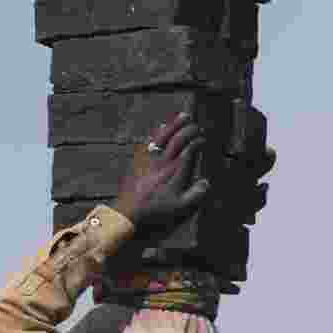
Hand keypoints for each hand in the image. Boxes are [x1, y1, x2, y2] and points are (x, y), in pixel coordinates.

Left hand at [112, 112, 210, 235]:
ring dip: (174, 125)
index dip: (197, 143)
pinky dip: (157, 133)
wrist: (127, 216)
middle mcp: (162, 164)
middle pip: (178, 141)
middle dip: (189, 131)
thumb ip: (196, 195)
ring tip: (184, 116)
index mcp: (175, 175)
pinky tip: (160, 128)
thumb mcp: (181, 211)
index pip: (189, 152)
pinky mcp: (138, 163)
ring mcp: (149, 161)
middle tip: (197, 127)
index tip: (203, 140)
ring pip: (163, 137)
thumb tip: (206, 182)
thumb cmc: (155, 215)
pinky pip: (149, 142)